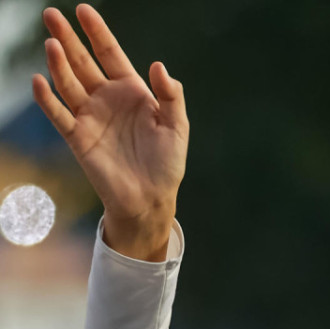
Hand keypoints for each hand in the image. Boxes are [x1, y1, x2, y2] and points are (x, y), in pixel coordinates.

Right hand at [32, 4, 187, 261]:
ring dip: (59, 64)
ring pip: (69, 83)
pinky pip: (59, 114)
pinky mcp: (77, 137)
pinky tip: (40, 80)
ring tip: (52, 44)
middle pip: (83, 62)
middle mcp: (106, 99)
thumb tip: (159, 66)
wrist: (151, 197)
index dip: (97, 32)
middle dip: (68, 38)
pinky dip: (48, 98)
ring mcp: (90, 116)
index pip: (110, 54)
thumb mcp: (177, 126)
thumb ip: (171, 96)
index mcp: (131, 91)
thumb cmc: (166, 162)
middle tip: (51, 14)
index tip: (83, 10)